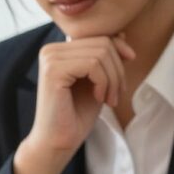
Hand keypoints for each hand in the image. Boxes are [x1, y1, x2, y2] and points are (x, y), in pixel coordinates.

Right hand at [14, 36, 135, 173]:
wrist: (59, 141)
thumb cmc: (76, 114)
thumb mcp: (97, 80)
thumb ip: (105, 57)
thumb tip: (121, 33)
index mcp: (59, 49)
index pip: (99, 37)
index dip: (119, 53)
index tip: (123, 78)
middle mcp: (51, 50)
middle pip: (103, 42)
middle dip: (118, 69)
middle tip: (116, 95)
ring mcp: (50, 58)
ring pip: (101, 53)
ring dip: (113, 79)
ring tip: (109, 99)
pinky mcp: (53, 70)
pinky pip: (93, 64)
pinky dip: (104, 82)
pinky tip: (99, 98)